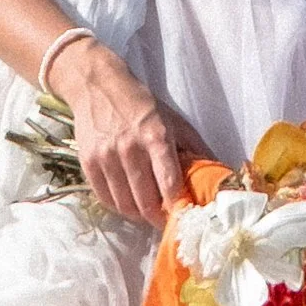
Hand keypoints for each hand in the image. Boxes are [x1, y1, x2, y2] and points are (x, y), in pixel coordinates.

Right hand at [53, 38, 211, 226]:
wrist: (98, 86)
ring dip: (139, 215)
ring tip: (147, 212)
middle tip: (165, 220)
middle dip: (158, 218)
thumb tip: (216, 175)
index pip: (169, 184)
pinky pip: (106, 199)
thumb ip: (195, 148)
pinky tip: (128, 202)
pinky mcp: (89, 163)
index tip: (184, 216)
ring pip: (125, 205)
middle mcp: (131, 149)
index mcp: (156, 137)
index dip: (178, 206)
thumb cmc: (142, 104)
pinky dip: (119, 207)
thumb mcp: (174, 120)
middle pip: (146, 202)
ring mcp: (107, 157)